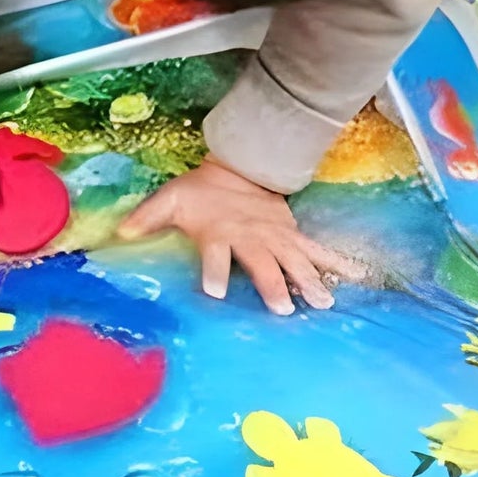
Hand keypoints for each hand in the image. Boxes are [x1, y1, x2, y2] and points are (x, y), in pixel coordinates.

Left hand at [117, 157, 360, 313]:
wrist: (236, 168)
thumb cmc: (199, 192)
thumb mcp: (169, 200)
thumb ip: (146, 217)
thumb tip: (119, 232)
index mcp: (219, 233)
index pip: (215, 255)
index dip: (214, 271)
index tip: (215, 291)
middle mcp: (250, 237)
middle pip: (263, 263)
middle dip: (272, 284)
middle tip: (282, 309)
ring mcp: (275, 237)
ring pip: (295, 261)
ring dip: (308, 280)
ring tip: (323, 302)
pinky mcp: (293, 235)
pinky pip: (319, 250)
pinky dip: (339, 263)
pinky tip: (359, 278)